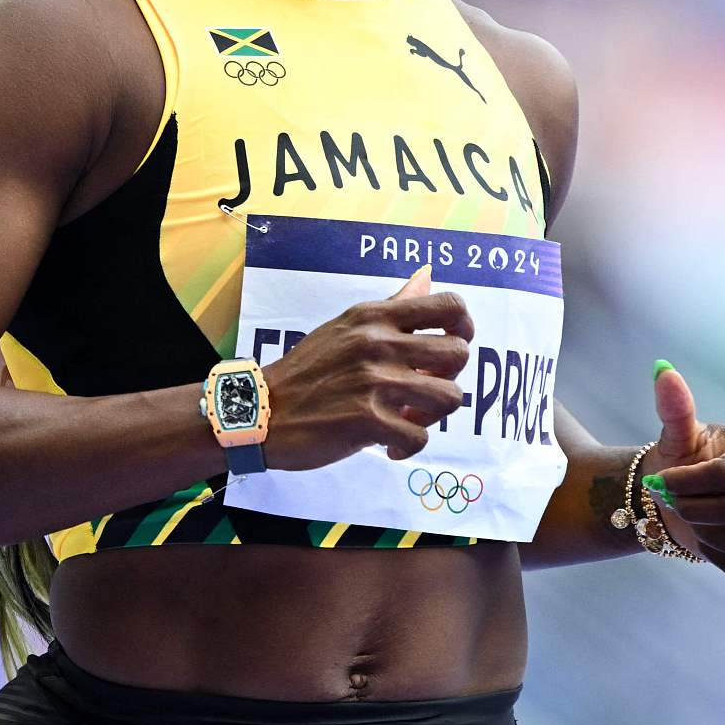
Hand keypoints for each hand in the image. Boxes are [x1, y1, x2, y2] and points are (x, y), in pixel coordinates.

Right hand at [263, 264, 473, 471]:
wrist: (261, 410)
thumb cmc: (307, 370)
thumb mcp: (346, 327)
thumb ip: (392, 306)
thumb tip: (426, 276)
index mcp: (374, 317)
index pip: (449, 305)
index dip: (463, 328)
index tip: (448, 347)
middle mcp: (378, 343)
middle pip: (459, 353)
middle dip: (448, 377)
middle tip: (423, 390)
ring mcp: (373, 381)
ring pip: (449, 398)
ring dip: (432, 415)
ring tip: (406, 419)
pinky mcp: (366, 420)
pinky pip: (419, 438)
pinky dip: (405, 447)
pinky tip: (386, 444)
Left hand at [638, 360, 724, 574]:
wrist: (684, 498)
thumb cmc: (681, 460)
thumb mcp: (675, 435)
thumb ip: (673, 406)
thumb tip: (663, 370)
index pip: (724, 474)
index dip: (685, 484)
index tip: (661, 482)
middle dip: (691, 510)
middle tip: (670, 502)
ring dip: (699, 531)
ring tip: (688, 515)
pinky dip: (711, 552)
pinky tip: (706, 534)